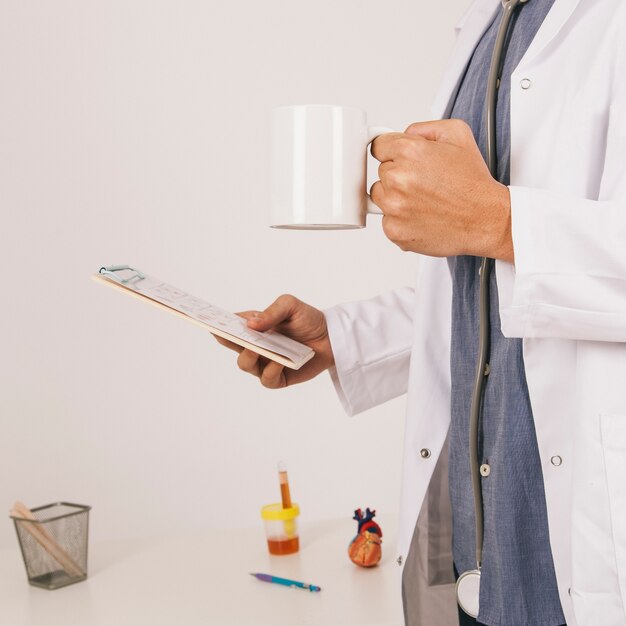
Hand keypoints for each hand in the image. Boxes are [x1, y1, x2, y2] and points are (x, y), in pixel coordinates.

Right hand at [214, 295, 333, 388]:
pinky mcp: (279, 377)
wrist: (331, 337)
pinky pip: (267, 379)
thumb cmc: (308, 319)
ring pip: (245, 364)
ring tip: (257, 350)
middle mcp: (256, 345)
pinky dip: (271, 370)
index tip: (207, 321)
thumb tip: (250, 325)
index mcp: (253, 327)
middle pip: (232, 346)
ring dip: (249, 357)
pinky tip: (279, 363)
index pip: (229, 326)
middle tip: (225, 334)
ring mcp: (265, 362)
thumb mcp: (290, 306)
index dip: (216, 324)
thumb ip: (271, 312)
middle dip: (226, 340)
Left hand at [370, 119, 513, 261]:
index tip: (399, 158)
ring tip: (424, 199)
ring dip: (396, 197)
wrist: (485, 220)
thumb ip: (423, 128)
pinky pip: (386, 220)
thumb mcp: (457, 134)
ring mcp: (394, 208)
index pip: (378, 146)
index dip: (392, 151)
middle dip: (399, 174)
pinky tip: (422, 215)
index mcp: (409, 152)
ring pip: (380, 196)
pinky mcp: (394, 230)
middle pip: (381, 172)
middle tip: (425, 181)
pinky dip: (400, 219)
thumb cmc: (472, 183)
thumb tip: (403, 134)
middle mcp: (398, 179)